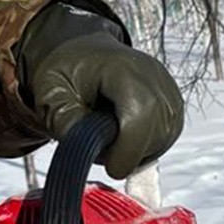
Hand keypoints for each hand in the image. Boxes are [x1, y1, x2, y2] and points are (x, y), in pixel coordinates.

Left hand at [19, 0, 184, 179]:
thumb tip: (89, 149)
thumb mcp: (51, 95)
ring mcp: (167, 85)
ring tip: (112, 139)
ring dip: (140, 150)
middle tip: (105, 153)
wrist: (83, 54)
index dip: (129, 149)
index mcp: (120, 67)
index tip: (112, 168)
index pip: (141, 112)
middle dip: (133, 153)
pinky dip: (149, 144)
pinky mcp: (173, 99)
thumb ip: (65, 123)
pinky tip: (126, 136)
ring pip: (167, 135)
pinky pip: (169, 133)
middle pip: (158, 128)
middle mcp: (152, 73)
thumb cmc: (68, 72)